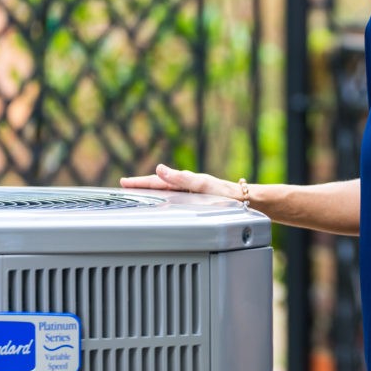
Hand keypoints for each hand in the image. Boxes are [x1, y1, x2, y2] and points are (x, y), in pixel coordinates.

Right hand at [120, 163, 237, 198]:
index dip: (140, 183)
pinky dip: (163, 197)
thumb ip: (182, 178)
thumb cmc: (228, 195)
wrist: (247, 201)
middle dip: (141, 185)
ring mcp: (192, 193)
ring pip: (166, 190)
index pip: (157, 181)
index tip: (123, 182)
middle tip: (124, 186)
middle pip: (159, 185)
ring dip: (151, 190)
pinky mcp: (198, 199)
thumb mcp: (203, 186)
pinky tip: (162, 201)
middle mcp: (188, 186)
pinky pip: (175, 197)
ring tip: (137, 192)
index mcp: (186, 181)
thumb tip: (159, 169)